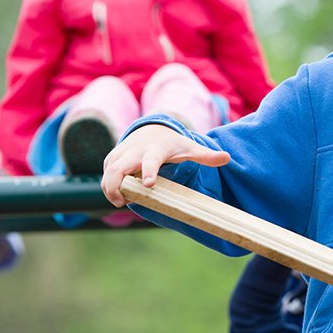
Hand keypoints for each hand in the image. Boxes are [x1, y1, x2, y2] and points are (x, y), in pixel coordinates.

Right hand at [101, 124, 229, 206]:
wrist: (152, 130)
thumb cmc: (173, 144)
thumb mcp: (189, 148)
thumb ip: (206, 156)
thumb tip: (227, 158)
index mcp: (155, 151)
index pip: (150, 161)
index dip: (149, 172)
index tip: (149, 185)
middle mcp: (134, 152)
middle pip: (118, 168)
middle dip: (115, 185)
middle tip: (121, 202)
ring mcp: (120, 155)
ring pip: (108, 172)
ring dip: (110, 188)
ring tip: (120, 202)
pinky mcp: (111, 159)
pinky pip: (105, 173)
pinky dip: (108, 185)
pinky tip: (118, 196)